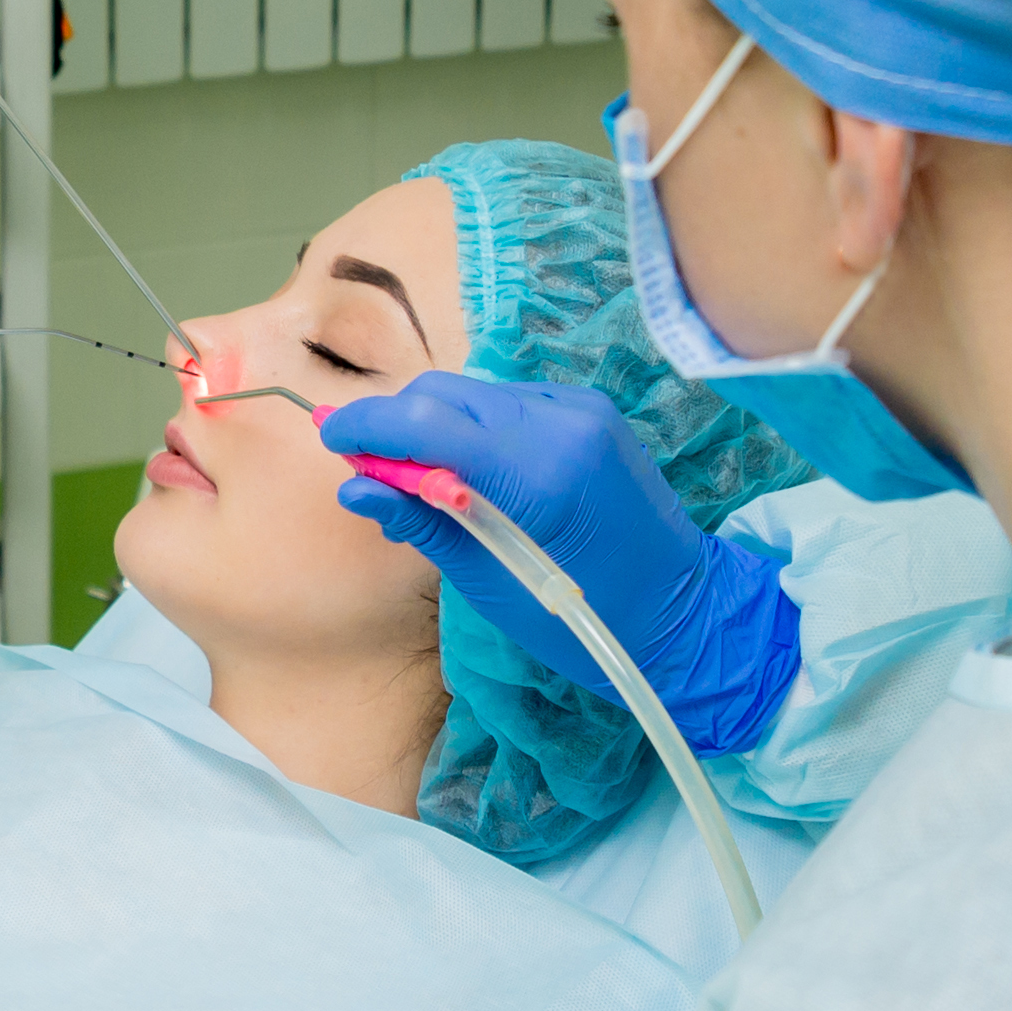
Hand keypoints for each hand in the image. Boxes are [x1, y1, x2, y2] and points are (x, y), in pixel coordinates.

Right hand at [321, 373, 803, 754]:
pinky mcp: (588, 409)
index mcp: (541, 474)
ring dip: (433, 423)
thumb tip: (354, 486)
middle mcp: (562, 422)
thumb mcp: (490, 584)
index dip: (368, 424)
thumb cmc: (586, 618)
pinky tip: (473, 470)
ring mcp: (580, 409)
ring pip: (473, 392)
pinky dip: (474, 426)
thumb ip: (422, 522)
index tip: (327, 437)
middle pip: (445, 394)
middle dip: (395, 423)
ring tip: (420, 478)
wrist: (683, 612)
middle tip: (370, 471)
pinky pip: (508, 402)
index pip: (428, 421)